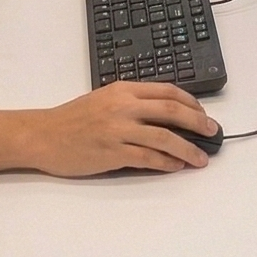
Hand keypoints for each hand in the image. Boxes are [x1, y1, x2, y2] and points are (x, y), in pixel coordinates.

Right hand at [33, 81, 217, 174]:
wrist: (43, 135)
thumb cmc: (72, 119)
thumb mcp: (105, 99)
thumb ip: (132, 103)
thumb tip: (166, 115)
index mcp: (124, 89)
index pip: (167, 91)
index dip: (191, 103)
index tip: (203, 114)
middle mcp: (124, 106)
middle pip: (172, 110)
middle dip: (198, 122)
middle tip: (213, 132)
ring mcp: (118, 129)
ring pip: (164, 137)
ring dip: (187, 148)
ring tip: (201, 158)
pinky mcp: (112, 152)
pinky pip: (147, 157)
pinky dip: (166, 162)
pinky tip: (176, 166)